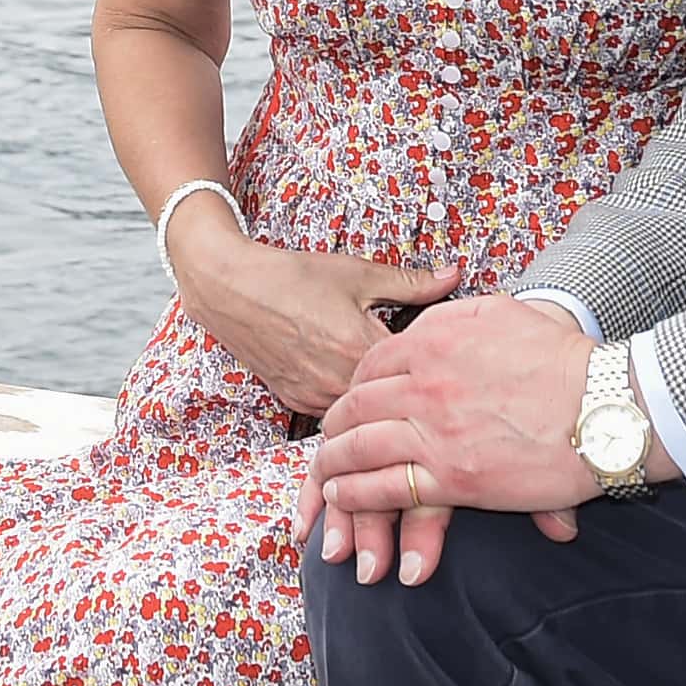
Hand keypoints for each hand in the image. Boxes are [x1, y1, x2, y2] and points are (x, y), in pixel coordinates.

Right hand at [170, 225, 459, 416]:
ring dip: (377, 397)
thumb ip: (412, 282)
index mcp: (359, 349)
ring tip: (387, 376)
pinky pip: (333, 411)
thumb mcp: (359, 274)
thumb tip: (453, 275)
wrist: (232, 289)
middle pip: (390, 398)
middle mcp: (337, 382)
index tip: (443, 350)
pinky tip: (354, 379)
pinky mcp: (295, 402)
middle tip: (422, 370)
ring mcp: (314, 397)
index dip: (433, 359)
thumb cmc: (293, 277)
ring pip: (361, 411)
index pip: (414, 370)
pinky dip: (348, 399)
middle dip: (408, 385)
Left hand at [298, 295, 595, 585]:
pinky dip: (355, 495)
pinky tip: (344, 497)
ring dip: (333, 464)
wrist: (604, 407)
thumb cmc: (568, 360)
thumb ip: (464, 312)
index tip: (353, 399)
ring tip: (324, 476)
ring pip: (358, 447)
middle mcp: (425, 380)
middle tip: (329, 440)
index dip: (355, 385)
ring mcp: (433, 430)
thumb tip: (442, 306)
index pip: (372, 362)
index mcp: (437, 338)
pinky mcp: (450, 477)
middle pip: (355, 404)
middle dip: (334, 426)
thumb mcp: (510, 312)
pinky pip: (383, 487)